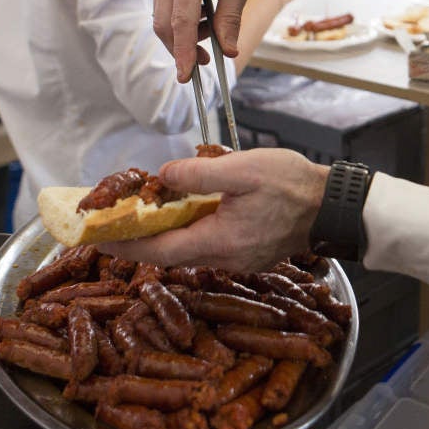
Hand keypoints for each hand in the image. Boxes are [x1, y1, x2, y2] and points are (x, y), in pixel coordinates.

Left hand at [104, 148, 329, 269]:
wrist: (333, 206)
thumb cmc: (293, 185)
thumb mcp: (243, 170)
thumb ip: (199, 174)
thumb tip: (163, 176)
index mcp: (219, 241)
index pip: (158, 252)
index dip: (123, 246)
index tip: (94, 238)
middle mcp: (225, 258)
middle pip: (169, 254)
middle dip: (138, 240)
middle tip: (112, 221)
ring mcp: (238, 259)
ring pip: (188, 249)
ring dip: (163, 234)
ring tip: (143, 212)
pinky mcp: (248, 252)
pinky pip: (208, 245)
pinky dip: (188, 231)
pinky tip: (184, 212)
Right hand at [152, 0, 259, 80]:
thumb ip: (231, 20)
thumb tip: (228, 52)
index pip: (181, 22)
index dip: (183, 52)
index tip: (186, 76)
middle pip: (165, 25)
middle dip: (182, 49)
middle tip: (206, 62)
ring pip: (163, 20)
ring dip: (184, 35)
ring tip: (213, 30)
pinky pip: (165, 9)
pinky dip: (182, 22)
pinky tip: (203, 18)